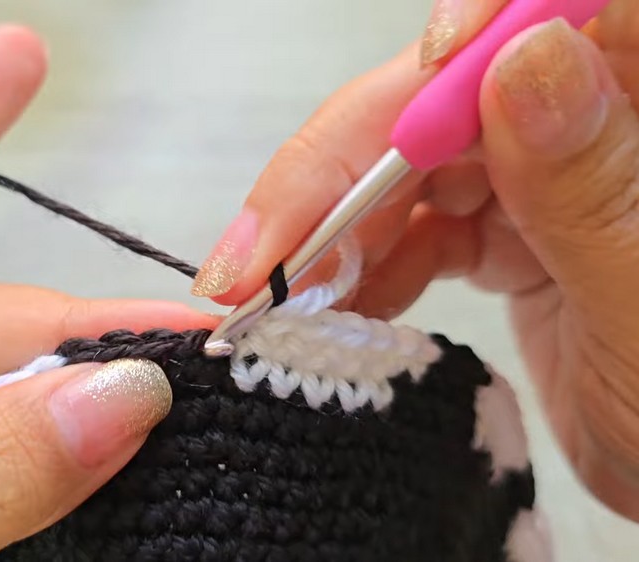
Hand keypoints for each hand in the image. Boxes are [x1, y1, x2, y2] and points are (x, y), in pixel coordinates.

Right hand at [191, 1, 638, 519]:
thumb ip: (591, 188)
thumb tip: (521, 56)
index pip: (545, 22)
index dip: (457, 47)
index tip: (381, 128)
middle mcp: (590, 127)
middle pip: (439, 103)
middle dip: (339, 175)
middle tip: (256, 258)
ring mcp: (543, 181)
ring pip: (409, 166)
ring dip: (334, 228)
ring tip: (277, 297)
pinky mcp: (511, 234)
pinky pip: (420, 225)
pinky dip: (367, 266)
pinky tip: (335, 307)